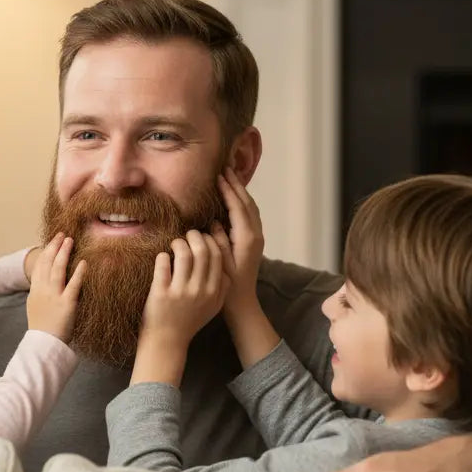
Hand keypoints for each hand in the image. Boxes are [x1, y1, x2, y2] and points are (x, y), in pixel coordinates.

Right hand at [25, 232, 85, 341]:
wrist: (43, 343)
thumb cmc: (42, 328)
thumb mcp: (35, 307)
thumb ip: (40, 293)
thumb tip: (46, 283)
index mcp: (35, 291)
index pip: (40, 266)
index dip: (46, 252)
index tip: (53, 241)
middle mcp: (43, 290)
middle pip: (48, 263)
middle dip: (55, 247)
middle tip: (62, 235)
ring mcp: (54, 296)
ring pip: (58, 269)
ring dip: (64, 253)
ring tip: (70, 241)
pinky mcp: (67, 304)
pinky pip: (73, 285)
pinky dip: (78, 273)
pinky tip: (84, 263)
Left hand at [132, 230, 228, 384]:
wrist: (167, 341)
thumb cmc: (190, 320)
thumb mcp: (213, 307)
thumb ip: (222, 287)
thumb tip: (225, 263)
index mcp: (214, 291)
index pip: (217, 256)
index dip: (210, 241)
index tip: (202, 238)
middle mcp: (199, 290)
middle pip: (202, 251)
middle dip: (195, 236)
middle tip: (188, 235)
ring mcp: (180, 292)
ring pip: (184, 254)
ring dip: (178, 243)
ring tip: (175, 244)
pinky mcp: (160, 293)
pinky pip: (163, 263)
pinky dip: (162, 256)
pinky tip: (163, 258)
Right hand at [211, 169, 277, 366]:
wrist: (242, 303)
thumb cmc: (227, 285)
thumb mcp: (219, 262)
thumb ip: (218, 240)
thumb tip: (214, 221)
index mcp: (247, 238)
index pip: (238, 207)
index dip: (228, 189)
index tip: (219, 175)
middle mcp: (256, 235)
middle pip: (248, 203)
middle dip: (237, 185)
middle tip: (226, 168)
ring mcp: (257, 238)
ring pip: (251, 208)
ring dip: (241, 192)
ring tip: (230, 177)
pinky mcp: (254, 241)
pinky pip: (250, 215)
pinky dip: (243, 202)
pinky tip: (234, 198)